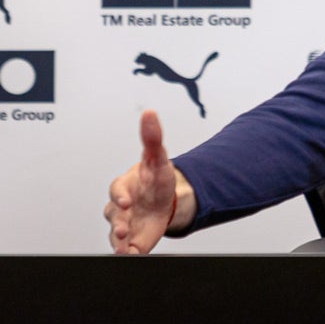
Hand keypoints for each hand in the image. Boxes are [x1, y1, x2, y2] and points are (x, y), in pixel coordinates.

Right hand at [104, 110, 192, 253]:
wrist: (167, 200)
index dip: (121, 195)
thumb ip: (153, 137)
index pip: (117, 190)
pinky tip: (135, 255)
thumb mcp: (158, 157)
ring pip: (116, 235)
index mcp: (124, 187)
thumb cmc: (157, 178)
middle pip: (114, 216)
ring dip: (119, 242)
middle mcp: (120, 207)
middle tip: (124, 230)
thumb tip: (150, 113)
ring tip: (125, 248)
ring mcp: (125, 224)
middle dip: (117, 224)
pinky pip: (128, 249)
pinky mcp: (134, 239)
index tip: (128, 200)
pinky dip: (130, 253)